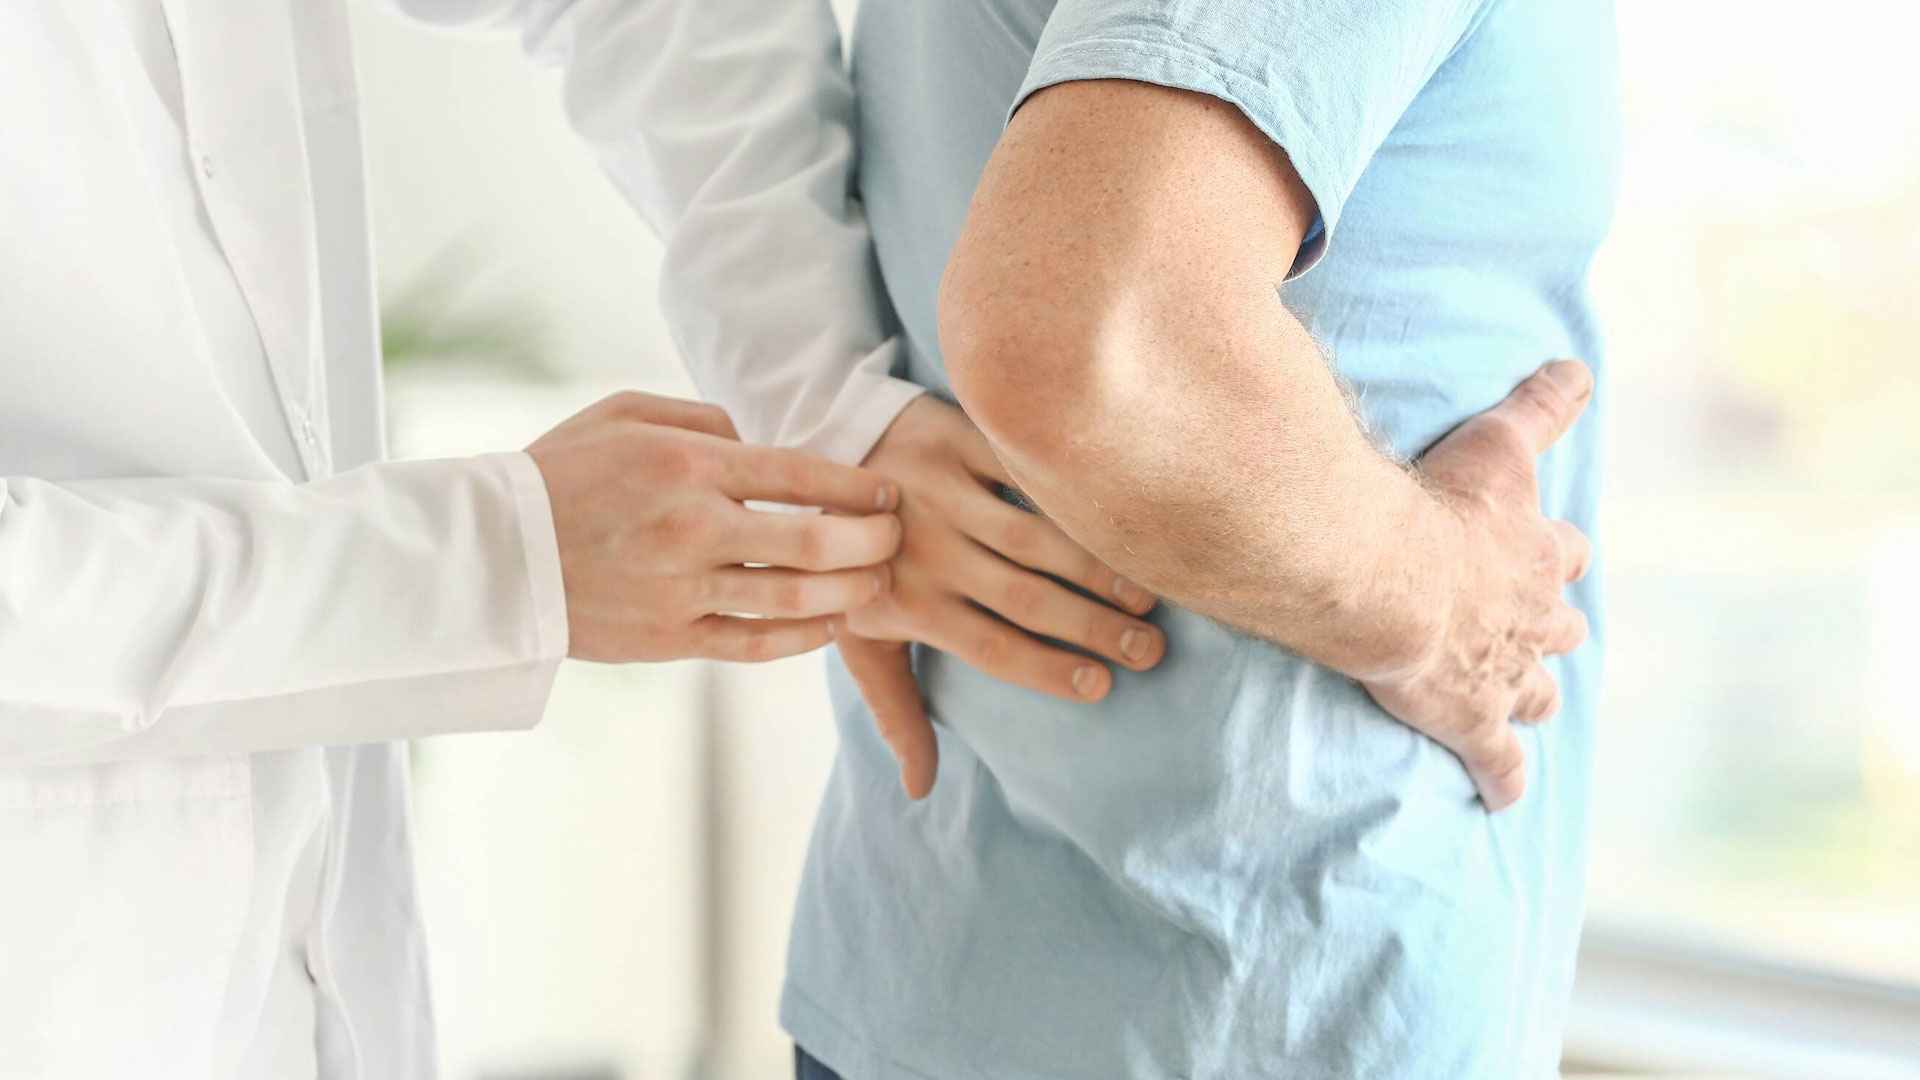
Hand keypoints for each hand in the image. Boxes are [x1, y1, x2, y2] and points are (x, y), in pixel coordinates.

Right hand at [526, 392, 900, 662]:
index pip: (801, 475)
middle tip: (896, 538)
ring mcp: (682, 590)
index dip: (857, 486)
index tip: (887, 492)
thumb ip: (706, 420)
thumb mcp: (626, 413)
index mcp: (687, 466)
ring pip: (794, 599)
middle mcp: (693, 529)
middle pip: (813, 542)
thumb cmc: (563, 471)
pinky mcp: (670, 640)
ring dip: (850, 592)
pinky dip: (804, 635)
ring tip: (877, 582)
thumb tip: (765, 439)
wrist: (491, 555)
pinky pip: (756, 643)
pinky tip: (830, 623)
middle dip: (871, 541)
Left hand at [832, 396, 1165, 798]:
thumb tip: (918, 791)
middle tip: (1150, 650)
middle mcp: (927, 551)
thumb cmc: (855, 563)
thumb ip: (895, 710)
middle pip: (1024, 598)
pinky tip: (1117, 520)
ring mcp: (943, 492)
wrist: (819, 451)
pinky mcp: (957, 439)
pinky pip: (1023, 471)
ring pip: (1032, 537)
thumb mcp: (859, 640)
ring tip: (1146, 595)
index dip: (1048, 670)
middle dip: (1093, 627)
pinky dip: (1069, 496)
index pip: (991, 647)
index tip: (1101, 687)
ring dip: (1095, 567)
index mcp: (908, 603)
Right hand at [1361, 360, 1594, 810]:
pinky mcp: (1470, 721)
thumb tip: (1581, 365)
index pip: (1565, 556)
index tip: (1552, 557)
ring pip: (1536, 695)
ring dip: (1532, 698)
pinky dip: (1503, 780)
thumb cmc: (1436, 507)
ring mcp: (1504, 675)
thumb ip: (1540, 404)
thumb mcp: (1498, 442)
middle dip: (1551, 632)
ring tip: (1523, 706)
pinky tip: (1502, 799)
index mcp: (1536, 555)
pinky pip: (1497, 762)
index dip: (1557, 558)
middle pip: (1560, 631)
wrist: (1387, 577)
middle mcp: (1532, 619)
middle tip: (1534, 634)